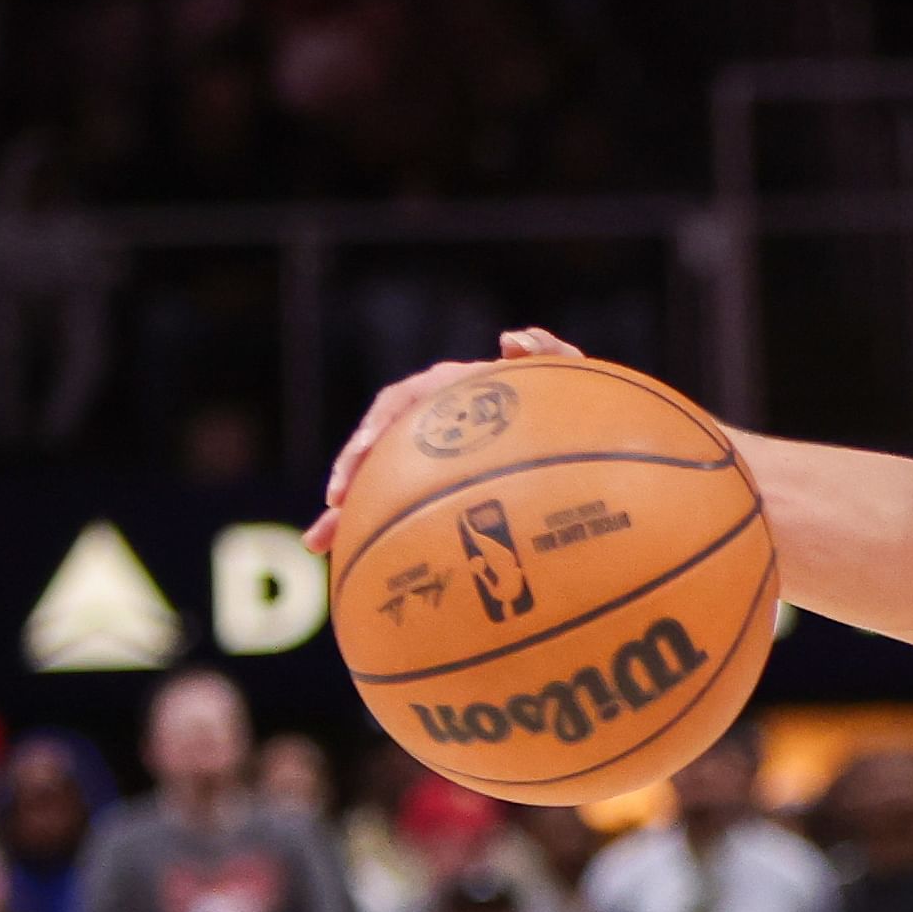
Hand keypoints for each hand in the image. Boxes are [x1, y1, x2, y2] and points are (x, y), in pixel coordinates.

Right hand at [310, 326, 585, 555]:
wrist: (591, 450)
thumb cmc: (583, 411)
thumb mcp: (573, 379)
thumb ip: (551, 354)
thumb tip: (509, 341)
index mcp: (454, 393)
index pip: (400, 401)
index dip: (376, 426)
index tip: (365, 452)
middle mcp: (436, 425)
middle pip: (376, 448)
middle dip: (348, 476)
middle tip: (332, 508)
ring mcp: (436, 461)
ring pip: (381, 485)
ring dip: (349, 513)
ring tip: (321, 545)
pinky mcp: (443, 495)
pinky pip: (404, 514)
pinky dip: (380, 538)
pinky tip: (361, 570)